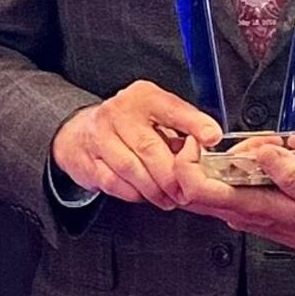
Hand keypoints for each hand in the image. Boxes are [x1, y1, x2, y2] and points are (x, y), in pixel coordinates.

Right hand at [51, 81, 221, 207]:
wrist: (82, 133)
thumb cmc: (128, 125)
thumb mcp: (157, 115)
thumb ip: (182, 128)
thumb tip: (209, 146)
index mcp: (144, 97)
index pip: (171, 108)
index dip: (194, 123)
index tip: (212, 137)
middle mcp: (119, 112)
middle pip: (149, 147)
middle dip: (172, 175)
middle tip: (186, 191)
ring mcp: (99, 136)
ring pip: (130, 168)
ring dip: (154, 189)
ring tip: (169, 198)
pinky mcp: (88, 159)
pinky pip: (114, 182)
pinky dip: (134, 193)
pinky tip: (145, 195)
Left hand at [176, 136, 294, 261]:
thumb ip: (291, 174)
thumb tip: (264, 153)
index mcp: (253, 208)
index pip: (197, 190)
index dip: (187, 163)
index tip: (199, 141)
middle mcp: (241, 211)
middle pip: (200, 180)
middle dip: (219, 151)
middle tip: (256, 141)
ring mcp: (244, 208)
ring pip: (218, 176)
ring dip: (239, 153)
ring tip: (275, 147)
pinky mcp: (252, 203)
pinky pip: (235, 178)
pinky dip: (248, 159)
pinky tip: (275, 155)